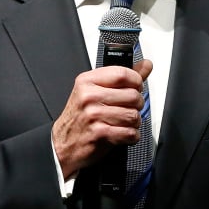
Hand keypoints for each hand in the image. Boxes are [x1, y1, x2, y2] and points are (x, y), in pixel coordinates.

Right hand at [52, 59, 151, 179]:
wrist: (63, 144)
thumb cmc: (80, 117)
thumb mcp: (95, 90)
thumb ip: (123, 77)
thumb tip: (146, 65)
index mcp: (87, 81)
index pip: (123, 73)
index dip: (136, 81)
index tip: (136, 87)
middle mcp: (89, 96)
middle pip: (132, 95)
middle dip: (137, 105)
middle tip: (129, 108)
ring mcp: (93, 115)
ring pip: (133, 115)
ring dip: (134, 122)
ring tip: (124, 122)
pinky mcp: (99, 133)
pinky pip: (130, 133)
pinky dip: (131, 136)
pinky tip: (122, 133)